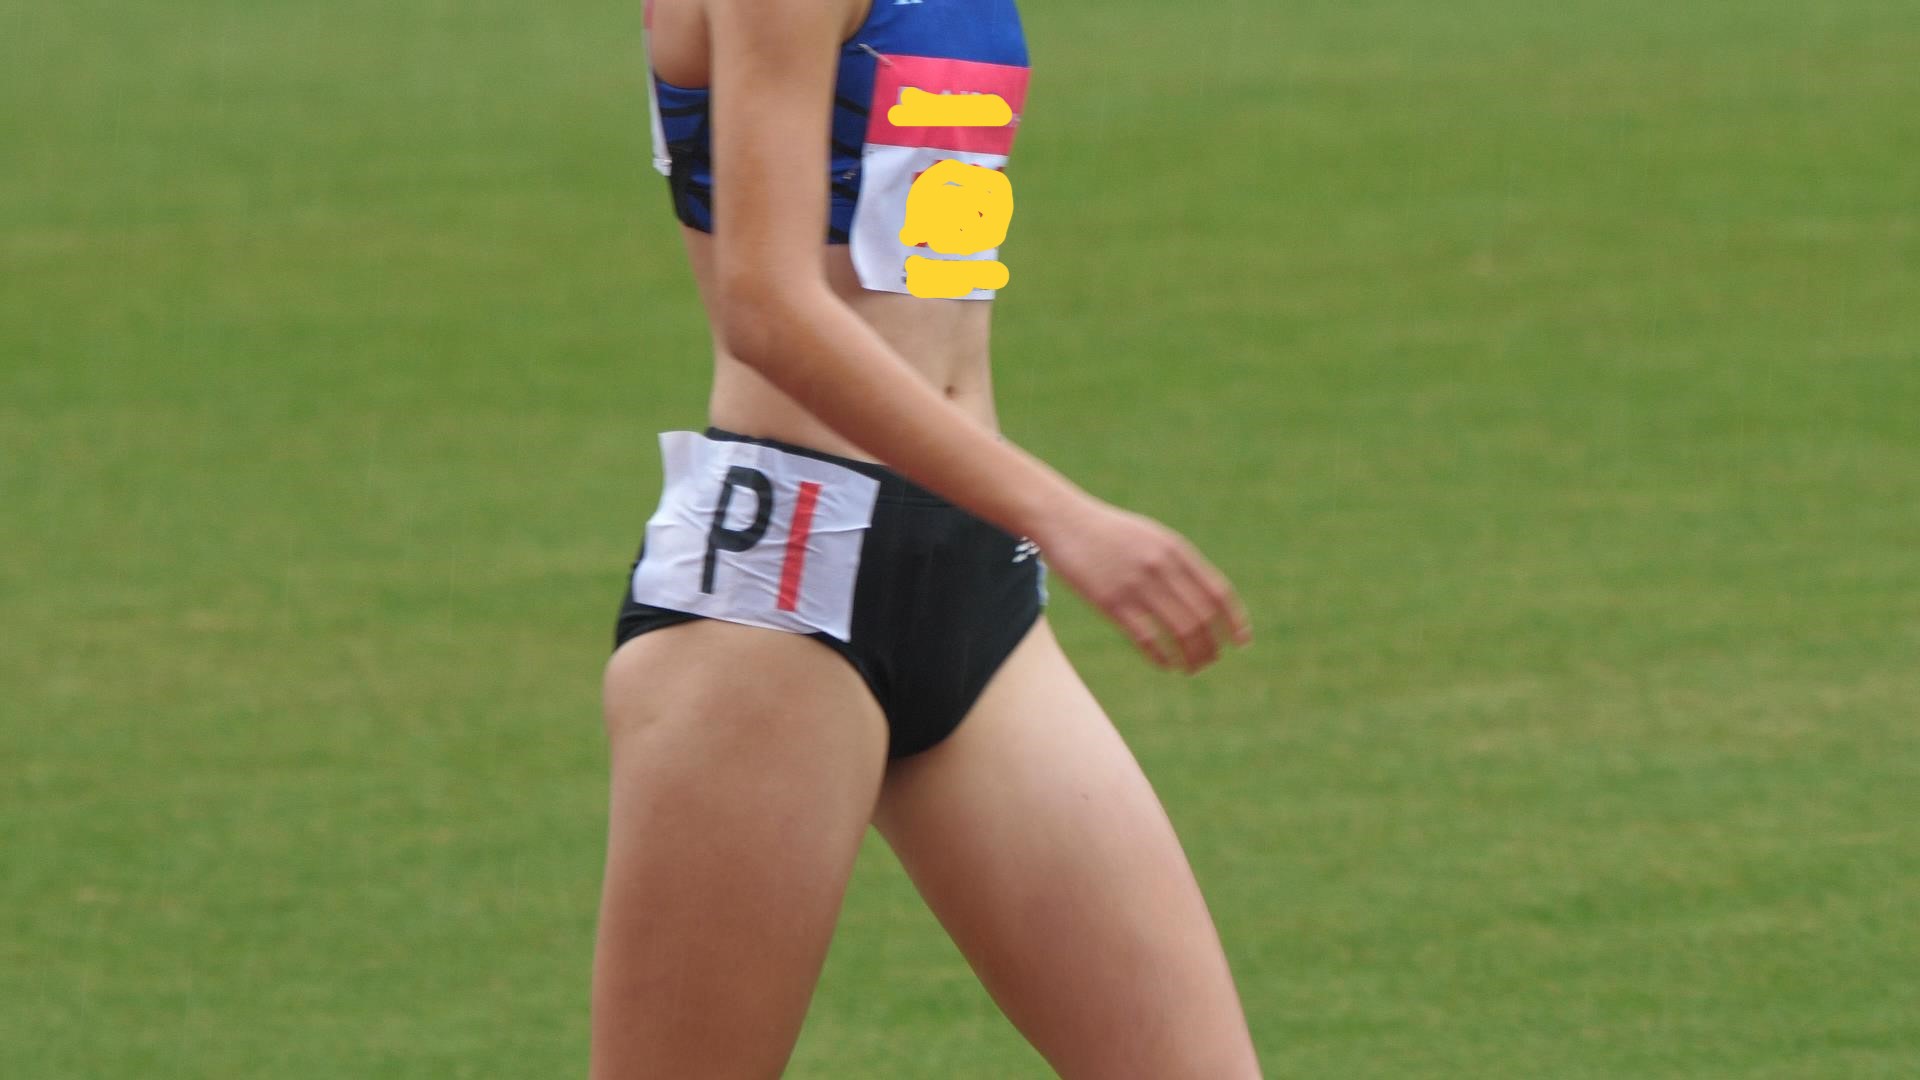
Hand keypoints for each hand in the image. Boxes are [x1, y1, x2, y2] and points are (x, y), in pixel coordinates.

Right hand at [1030, 494, 1252, 672]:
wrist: (1064, 521)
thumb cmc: (1109, 533)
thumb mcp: (1151, 537)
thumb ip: (1178, 562)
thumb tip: (1205, 597)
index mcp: (1175, 550)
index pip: (1217, 593)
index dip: (1234, 621)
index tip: (1241, 642)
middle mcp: (1161, 567)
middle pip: (1202, 618)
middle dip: (1212, 646)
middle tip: (1210, 661)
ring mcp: (1135, 585)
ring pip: (1179, 631)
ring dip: (1191, 656)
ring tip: (1191, 668)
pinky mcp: (1110, 602)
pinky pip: (1146, 638)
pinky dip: (1161, 657)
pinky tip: (1166, 665)